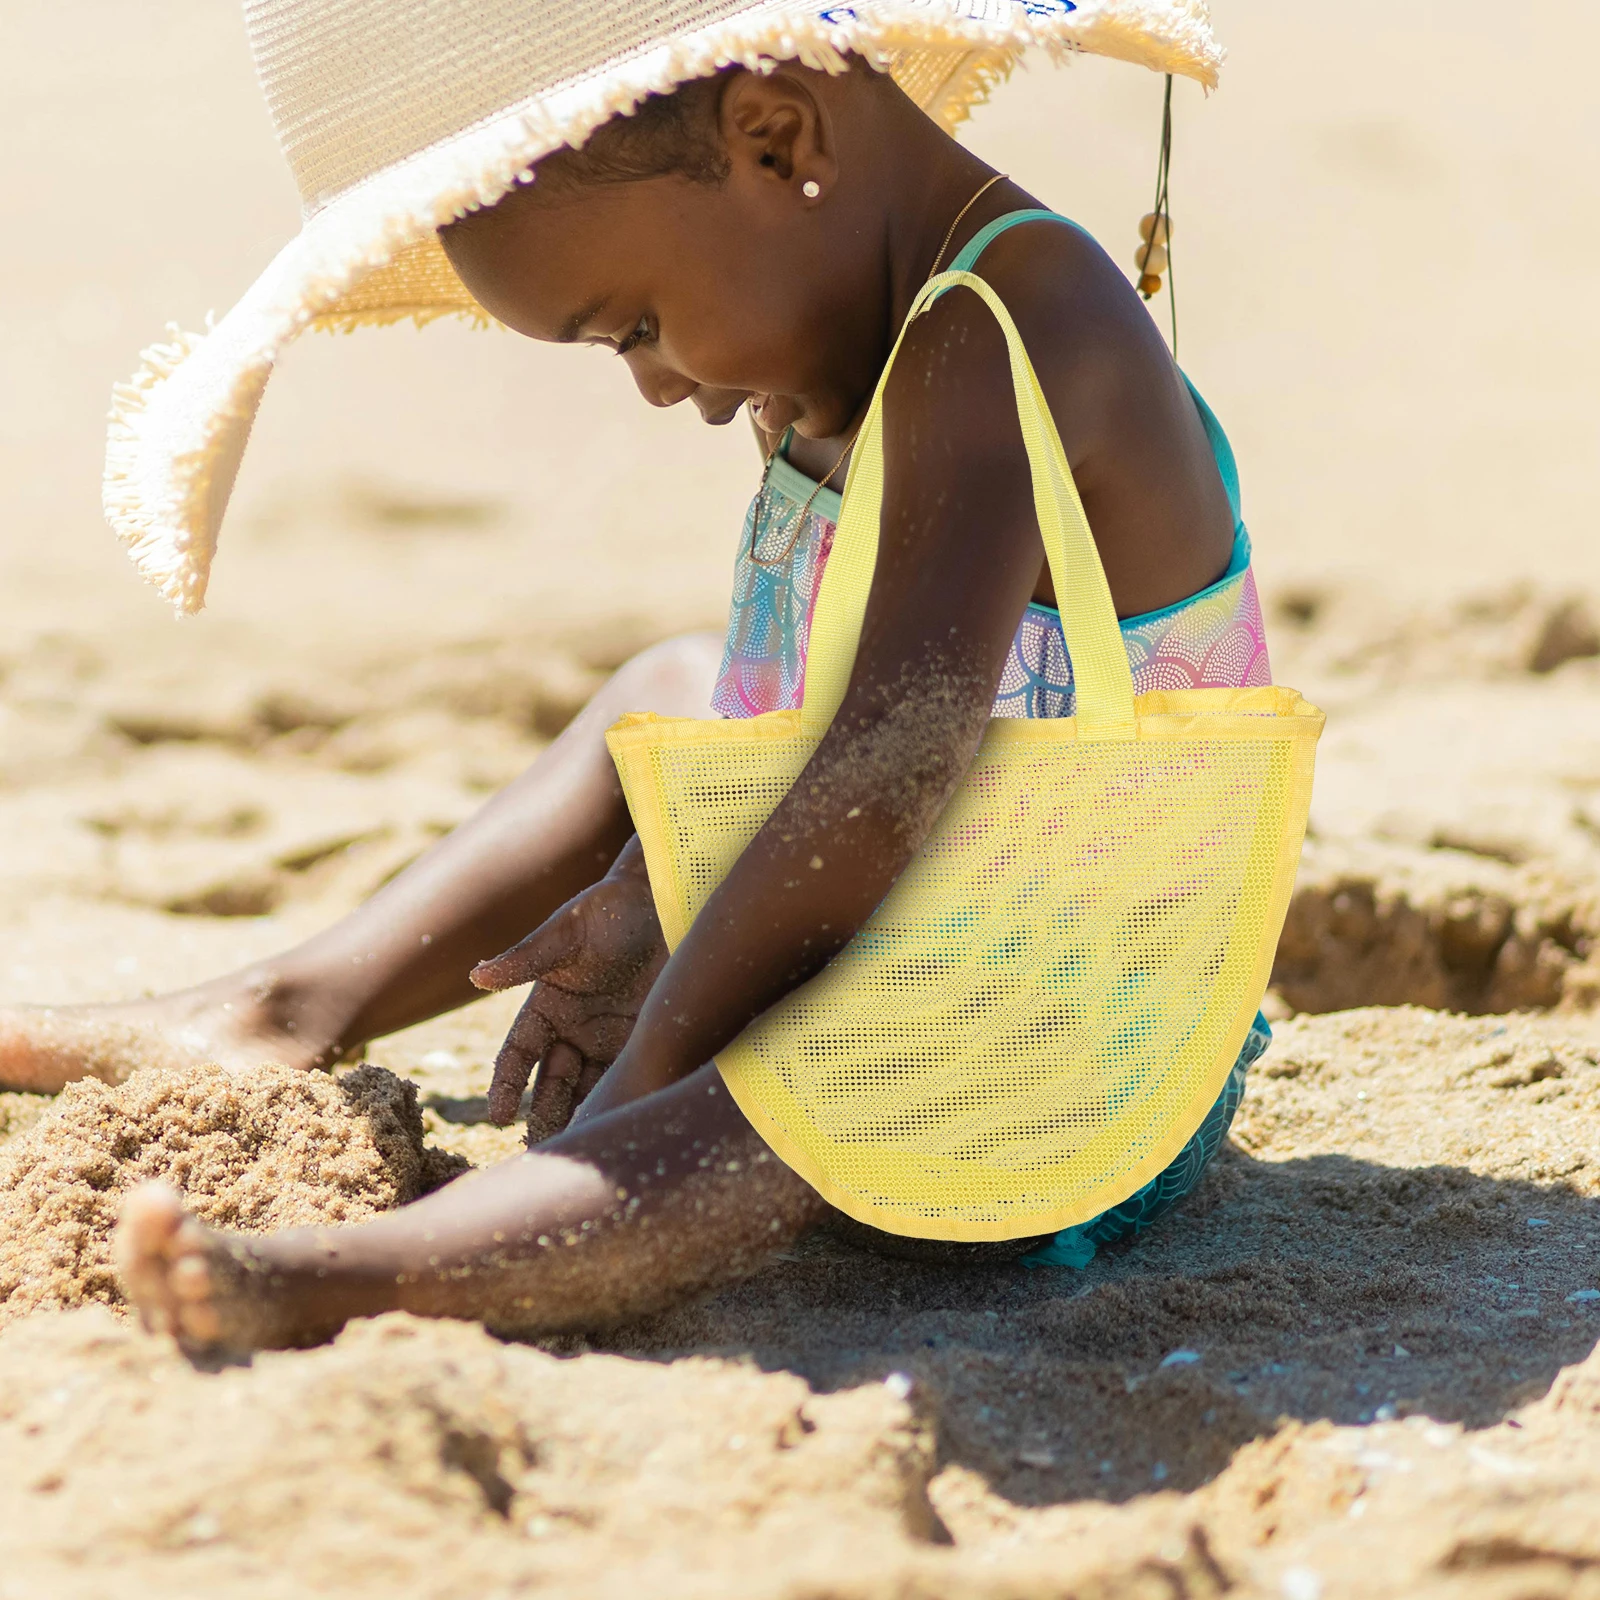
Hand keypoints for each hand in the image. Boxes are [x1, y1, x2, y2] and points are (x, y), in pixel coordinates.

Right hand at [471, 838, 666, 1136]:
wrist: (664, 901)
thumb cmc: (608, 910)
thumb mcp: (565, 934)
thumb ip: (526, 959)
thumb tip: (477, 974)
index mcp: (546, 1005)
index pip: (517, 1054)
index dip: (506, 1085)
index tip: (497, 1116)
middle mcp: (573, 1029)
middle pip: (551, 1083)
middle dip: (543, 1116)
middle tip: (536, 1151)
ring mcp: (608, 1037)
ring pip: (587, 1089)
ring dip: (580, 1118)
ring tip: (578, 1148)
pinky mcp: (642, 1038)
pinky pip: (627, 1076)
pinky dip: (620, 1100)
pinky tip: (619, 1122)